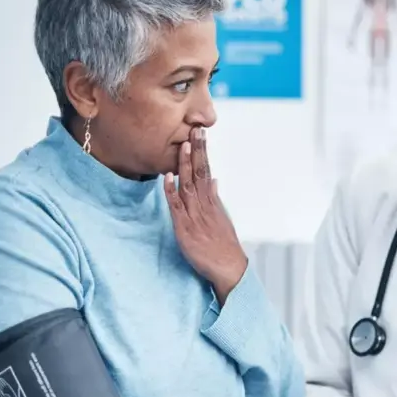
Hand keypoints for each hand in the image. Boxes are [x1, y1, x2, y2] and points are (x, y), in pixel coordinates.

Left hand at [163, 128, 246, 303]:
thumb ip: (215, 199)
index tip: (200, 133)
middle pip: (200, 172)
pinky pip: (177, 207)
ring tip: (183, 145)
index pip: (207, 170)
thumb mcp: (222, 218)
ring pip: (189, 185)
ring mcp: (195, 216)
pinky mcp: (185, 228)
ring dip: (185, 165)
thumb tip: (215, 181)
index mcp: (212, 201)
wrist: (229, 267)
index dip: (203, 151)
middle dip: (197, 150)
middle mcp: (205, 205)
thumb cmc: (224, 245)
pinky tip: (168, 178)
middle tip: (195, 128)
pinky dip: (172, 192)